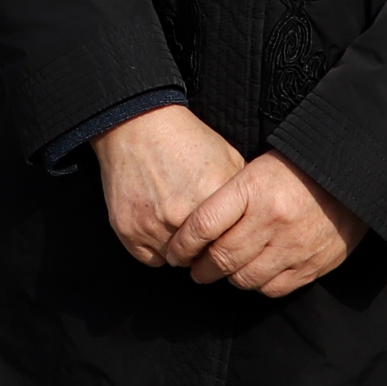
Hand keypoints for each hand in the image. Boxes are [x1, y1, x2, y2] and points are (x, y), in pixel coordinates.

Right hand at [93, 103, 244, 267]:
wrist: (136, 126)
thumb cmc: (184, 140)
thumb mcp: (226, 156)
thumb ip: (244, 192)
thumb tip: (258, 218)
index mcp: (211, 197)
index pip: (230, 243)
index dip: (229, 241)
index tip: (226, 237)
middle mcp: (181, 216)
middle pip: (204, 256)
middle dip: (206, 248)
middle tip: (203, 234)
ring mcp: (152, 225)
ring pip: (176, 259)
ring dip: (181, 249)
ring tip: (179, 224)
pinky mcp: (127, 229)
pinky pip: (150, 258)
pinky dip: (156, 248)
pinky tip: (160, 227)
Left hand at [169, 151, 368, 297]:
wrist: (352, 175)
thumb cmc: (295, 168)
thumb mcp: (256, 168)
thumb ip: (228, 197)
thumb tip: (194, 228)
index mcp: (253, 188)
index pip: (203, 224)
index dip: (182, 244)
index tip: (175, 253)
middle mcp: (272, 219)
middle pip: (221, 257)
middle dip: (200, 268)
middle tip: (193, 269)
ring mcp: (293, 245)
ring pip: (244, 278)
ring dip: (227, 278)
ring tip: (221, 272)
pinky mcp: (312, 265)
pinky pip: (273, 288)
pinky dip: (257, 284)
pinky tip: (252, 274)